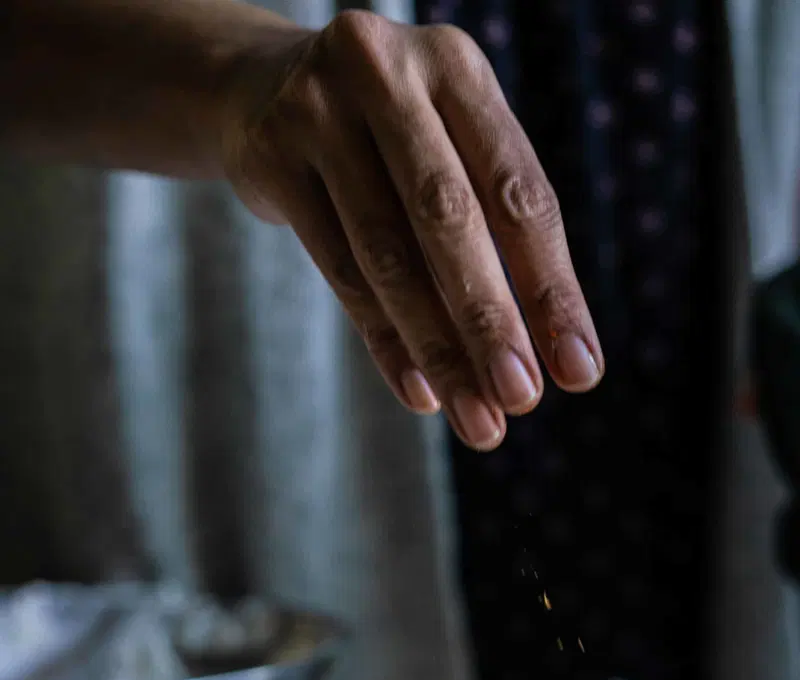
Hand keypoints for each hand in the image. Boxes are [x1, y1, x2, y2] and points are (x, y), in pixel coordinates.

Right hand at [221, 11, 602, 449]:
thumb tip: (559, 359)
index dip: (552, 287)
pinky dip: (385, 341)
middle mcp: (387, 72)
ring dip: (439, 350)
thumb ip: (496, 227)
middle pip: (449, 219)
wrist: (259, 90)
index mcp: (457, 68)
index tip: (578, 371)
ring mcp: (318, 110)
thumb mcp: (448, 147)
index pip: (519, 193)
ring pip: (388, 256)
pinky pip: (339, 271)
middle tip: (522, 399)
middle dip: (490, 321)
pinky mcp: (271, 157)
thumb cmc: (389, 139)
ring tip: (478, 419)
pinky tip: (421, 393)